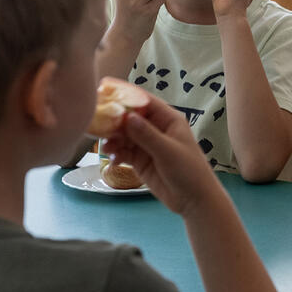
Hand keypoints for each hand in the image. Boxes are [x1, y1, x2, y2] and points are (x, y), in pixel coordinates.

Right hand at [101, 93, 218, 214]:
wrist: (193, 200)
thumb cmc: (188, 171)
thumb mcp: (167, 151)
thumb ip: (146, 134)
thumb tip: (127, 116)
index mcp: (168, 119)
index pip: (144, 101)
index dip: (125, 94)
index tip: (104, 91)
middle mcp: (156, 128)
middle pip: (129, 117)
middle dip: (114, 120)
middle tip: (97, 125)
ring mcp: (147, 144)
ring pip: (123, 135)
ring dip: (113, 139)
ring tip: (107, 148)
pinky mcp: (140, 160)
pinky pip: (123, 151)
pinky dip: (116, 153)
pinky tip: (114, 161)